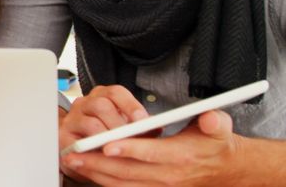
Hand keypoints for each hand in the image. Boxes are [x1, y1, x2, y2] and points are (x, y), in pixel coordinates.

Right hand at [59, 85, 148, 181]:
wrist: (77, 149)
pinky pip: (78, 141)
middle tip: (130, 138)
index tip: (143, 120)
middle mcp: (85, 103)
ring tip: (118, 148)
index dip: (130, 105)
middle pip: (101, 104)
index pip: (115, 92)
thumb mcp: (122, 128)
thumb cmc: (103, 136)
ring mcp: (73, 118)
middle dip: (119, 124)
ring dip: (107, 137)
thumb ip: (137, 127)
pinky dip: (93, 148)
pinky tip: (102, 154)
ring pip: (90, 122)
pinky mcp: (63, 135)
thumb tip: (157, 128)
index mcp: (102, 96)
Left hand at [61, 110, 242, 185]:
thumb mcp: (218, 128)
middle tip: (75, 153)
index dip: (128, 149)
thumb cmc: (213, 144)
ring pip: (123, 182)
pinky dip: (106, 182)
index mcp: (180, 156)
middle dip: (99, 163)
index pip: (150, 153)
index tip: (107, 144)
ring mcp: (160, 186)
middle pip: (128, 170)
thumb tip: (209, 118)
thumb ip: (213, 121)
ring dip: (96, 173)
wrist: (222, 168)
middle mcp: (168, 175)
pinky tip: (89, 172)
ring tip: (74, 162)